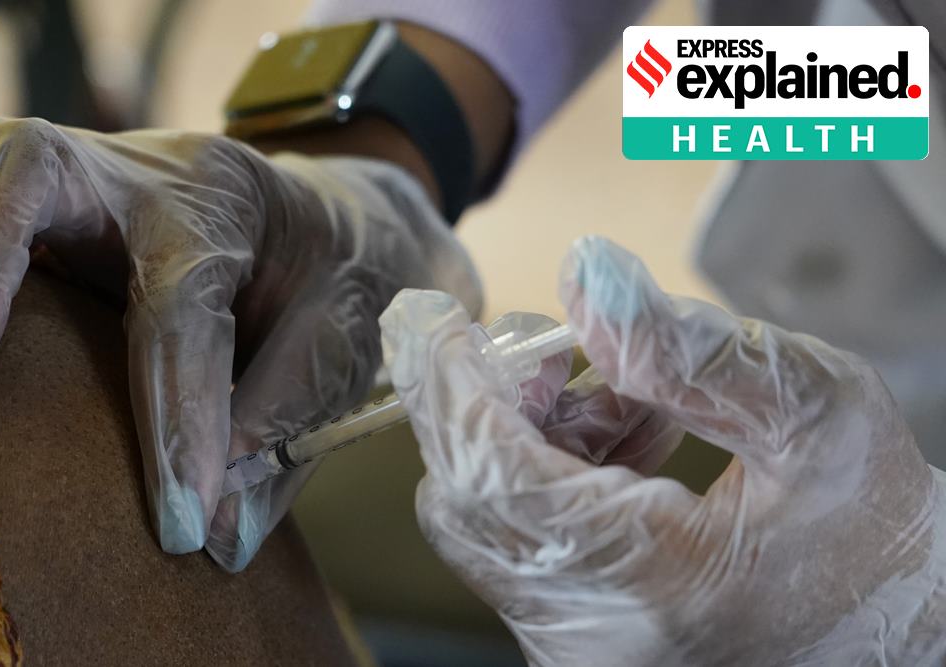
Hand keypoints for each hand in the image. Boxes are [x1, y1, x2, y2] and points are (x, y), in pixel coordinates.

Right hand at [0, 112, 481, 570]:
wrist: (327, 213)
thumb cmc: (332, 275)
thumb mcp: (347, 337)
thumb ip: (287, 426)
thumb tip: (219, 533)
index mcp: (224, 200)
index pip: (181, 300)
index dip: (178, 415)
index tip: (184, 522)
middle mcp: (137, 169)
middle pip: (27, 166)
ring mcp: (76, 171)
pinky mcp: (36, 195)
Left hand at [379, 237, 945, 664]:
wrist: (912, 639)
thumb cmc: (881, 534)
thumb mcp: (815, 413)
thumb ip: (690, 345)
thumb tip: (584, 274)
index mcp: (649, 580)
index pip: (490, 473)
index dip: (446, 385)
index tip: (426, 320)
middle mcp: (590, 635)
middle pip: (466, 499)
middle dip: (493, 405)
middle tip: (557, 351)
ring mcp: (578, 650)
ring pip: (486, 523)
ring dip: (530, 440)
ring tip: (631, 404)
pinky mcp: (580, 645)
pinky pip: (519, 549)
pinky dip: (549, 481)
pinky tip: (628, 448)